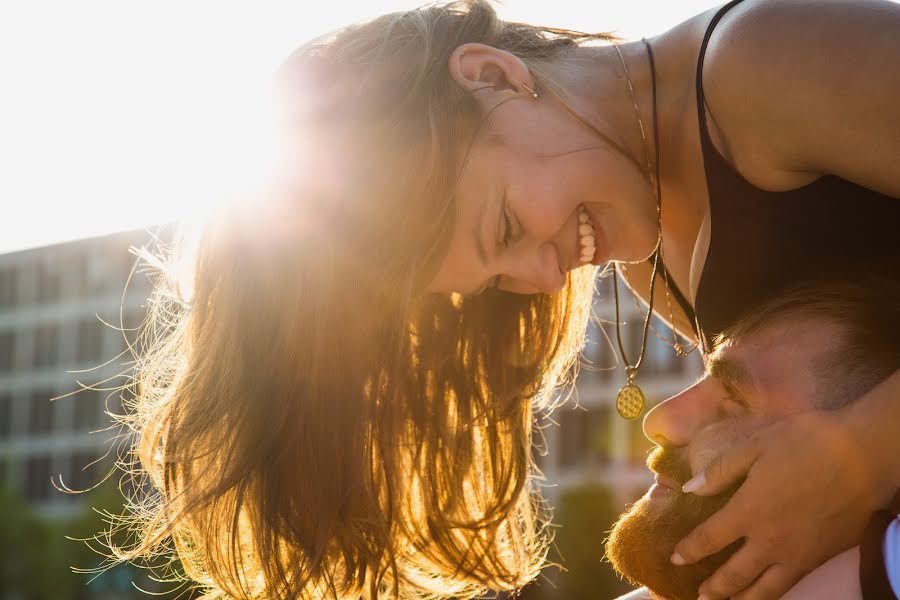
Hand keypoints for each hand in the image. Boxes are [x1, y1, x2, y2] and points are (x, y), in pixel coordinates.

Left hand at [672, 410, 885, 599]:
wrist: (864, 456)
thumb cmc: (807, 443)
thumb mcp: (756, 446)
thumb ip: (721, 470)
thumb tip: (691, 488)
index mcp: (749, 510)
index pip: (709, 539)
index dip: (689, 550)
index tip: (676, 557)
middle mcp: (770, 540)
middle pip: (733, 575)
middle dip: (713, 587)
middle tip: (699, 595)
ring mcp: (797, 554)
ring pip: (763, 590)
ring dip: (740, 599)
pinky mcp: (820, 558)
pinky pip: (790, 584)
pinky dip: (772, 594)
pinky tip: (766, 592)